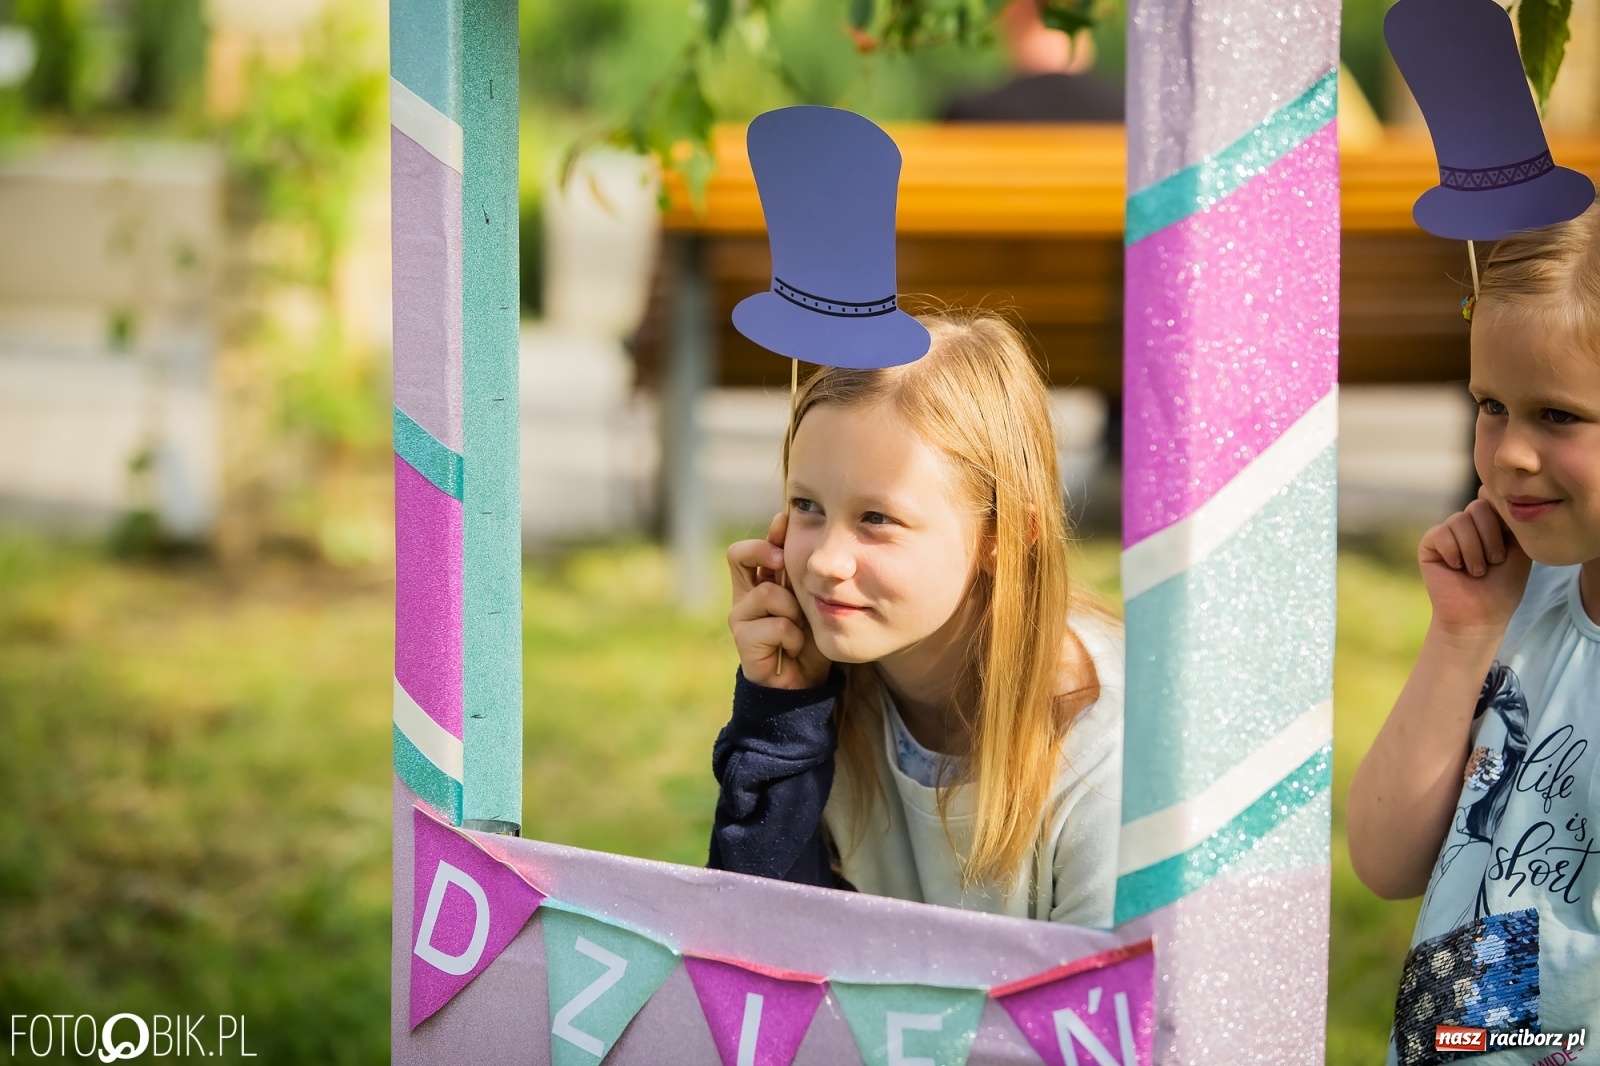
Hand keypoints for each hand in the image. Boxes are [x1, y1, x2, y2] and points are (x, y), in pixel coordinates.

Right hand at [727, 512, 829, 688]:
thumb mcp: (810, 600)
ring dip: (792, 609)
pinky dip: (792, 635)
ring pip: (767, 593)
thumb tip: (802, 538)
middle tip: (782, 561)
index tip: (786, 524)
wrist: (803, 682)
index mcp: (758, 582)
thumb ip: (803, 574)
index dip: (768, 534)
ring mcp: (740, 618)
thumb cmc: (809, 637)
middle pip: (737, 553)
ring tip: (799, 626)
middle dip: (764, 551)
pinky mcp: (743, 641)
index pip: (751, 547)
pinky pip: (775, 625)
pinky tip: (794, 647)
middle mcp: (744, 596)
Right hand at [1417, 490, 1531, 640]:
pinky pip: (1441, 534)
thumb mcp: (1519, 549)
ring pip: (1460, 521)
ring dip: (1474, 551)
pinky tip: (1456, 568)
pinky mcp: (1429, 544)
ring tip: (1476, 571)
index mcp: (1490, 522)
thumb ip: (1511, 521)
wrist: (1480, 616)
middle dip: (1491, 538)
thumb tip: (1490, 490)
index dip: (1504, 523)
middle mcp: (1467, 524)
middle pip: (1478, 507)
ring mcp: (1447, 533)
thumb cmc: (1502, 587)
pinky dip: (1454, 553)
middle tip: (1493, 563)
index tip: (1508, 550)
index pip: (1494, 500)